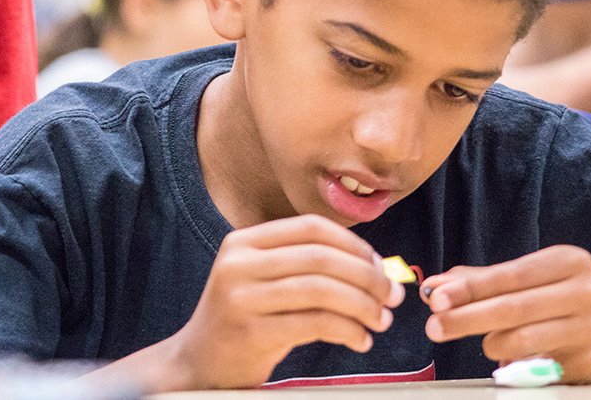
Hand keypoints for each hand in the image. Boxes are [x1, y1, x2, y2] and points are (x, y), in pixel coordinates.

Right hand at [167, 214, 404, 388]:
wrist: (198, 363)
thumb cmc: (244, 321)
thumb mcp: (262, 280)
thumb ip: (304, 267)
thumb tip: (374, 267)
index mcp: (244, 242)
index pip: (311, 228)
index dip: (354, 245)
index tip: (379, 267)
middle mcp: (239, 263)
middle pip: (321, 258)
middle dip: (368, 277)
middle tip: (392, 297)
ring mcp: (241, 297)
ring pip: (322, 290)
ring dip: (363, 305)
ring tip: (380, 320)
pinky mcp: (250, 332)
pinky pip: (315, 324)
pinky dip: (348, 331)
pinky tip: (360, 339)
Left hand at [421, 245, 590, 382]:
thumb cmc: (548, 298)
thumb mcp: (520, 280)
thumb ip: (475, 282)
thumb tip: (433, 287)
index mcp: (568, 261)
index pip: (509, 275)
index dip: (470, 289)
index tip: (437, 298)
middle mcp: (585, 292)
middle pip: (514, 308)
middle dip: (466, 318)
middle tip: (435, 327)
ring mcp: (590, 328)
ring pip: (523, 339)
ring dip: (490, 342)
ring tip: (486, 342)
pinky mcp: (588, 361)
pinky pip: (534, 366)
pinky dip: (511, 362)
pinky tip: (506, 358)